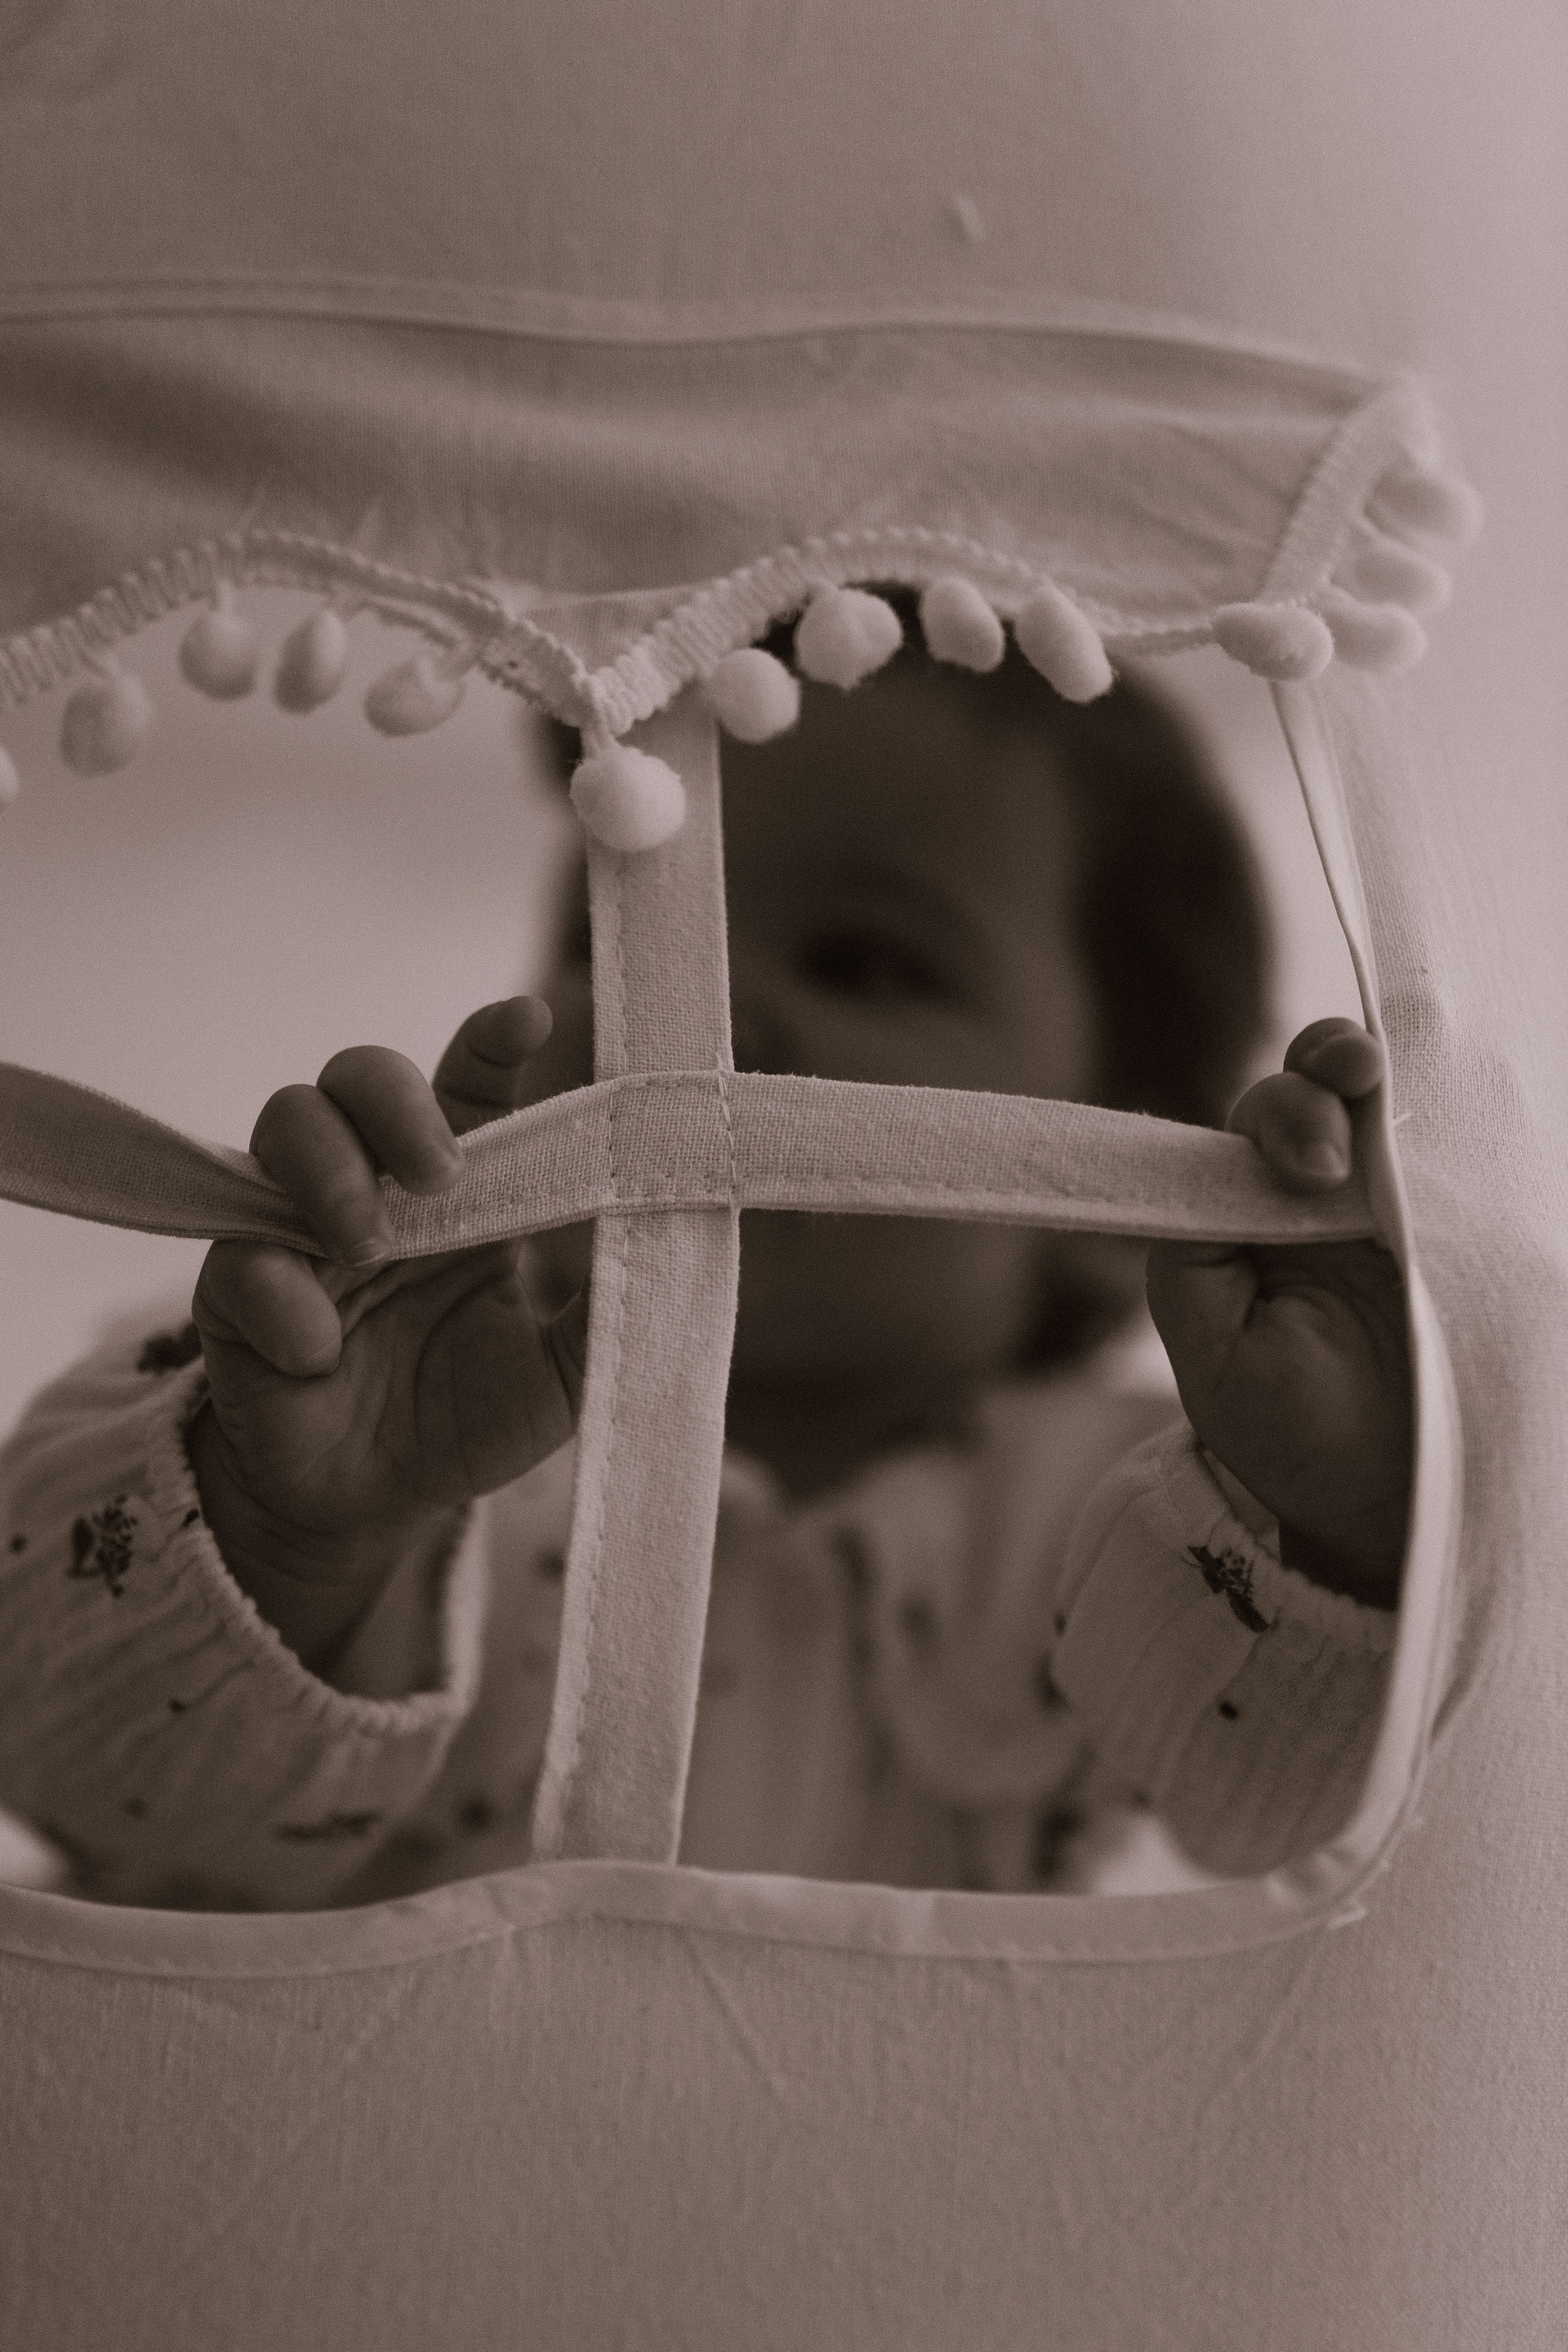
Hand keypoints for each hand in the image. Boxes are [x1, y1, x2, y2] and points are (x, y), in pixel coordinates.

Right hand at [188, 997, 585, 1672]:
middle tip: (441, 1173)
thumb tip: (672, 1246)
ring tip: (368, 1243)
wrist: (374, 1507)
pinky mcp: (238, 1289)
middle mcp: (378, 1181)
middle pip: (362, 1073)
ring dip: (330, 1168)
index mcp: (464, 1184)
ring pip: (286, 1122)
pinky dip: (282, 1295)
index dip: (492, 1037)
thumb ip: (606, 1315)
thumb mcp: (561, 1379)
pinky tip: (319, 1350)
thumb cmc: (468, 1417)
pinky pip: (241, 1258)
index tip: (527, 1019)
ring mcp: (301, 1225)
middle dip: (396, 1102)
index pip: (472, 1082)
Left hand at [1145, 1019, 1411, 1606]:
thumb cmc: (1296, 1437)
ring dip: (1361, 1068)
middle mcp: (1320, 1195)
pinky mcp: (1460, 1218)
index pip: (1250, 1130)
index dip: (1269, 1114)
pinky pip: (1445, 1143)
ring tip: (1367, 1077)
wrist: (1397, 1499)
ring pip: (1373, 1102)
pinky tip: (1425, 1099)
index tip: (1301, 1161)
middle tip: (1328, 1157)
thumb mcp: (1215, 1356)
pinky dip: (1433, 1107)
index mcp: (1253, 1219)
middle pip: (1308, 1095)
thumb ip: (1190, 1260)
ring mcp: (1391, 1200)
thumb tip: (1207, 1170)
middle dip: (1311, 1089)